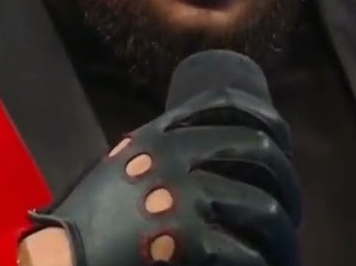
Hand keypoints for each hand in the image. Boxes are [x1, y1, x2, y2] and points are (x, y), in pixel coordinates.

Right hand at [26, 87, 301, 265]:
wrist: (63, 263)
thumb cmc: (89, 226)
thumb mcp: (122, 167)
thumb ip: (159, 154)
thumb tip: (207, 149)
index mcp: (158, 135)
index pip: (226, 104)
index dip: (267, 119)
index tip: (283, 141)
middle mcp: (173, 157)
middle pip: (259, 152)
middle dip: (288, 184)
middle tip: (292, 210)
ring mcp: (183, 198)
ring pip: (265, 209)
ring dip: (284, 236)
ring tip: (285, 250)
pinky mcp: (189, 241)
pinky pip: (248, 253)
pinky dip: (263, 265)